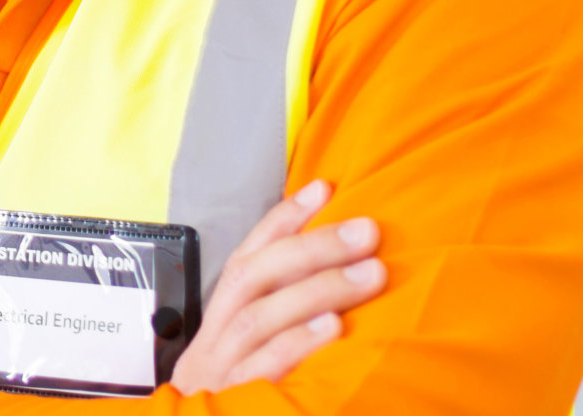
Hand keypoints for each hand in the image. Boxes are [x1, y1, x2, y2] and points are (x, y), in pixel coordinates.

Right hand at [169, 180, 386, 394]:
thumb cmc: (232, 408)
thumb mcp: (246, 365)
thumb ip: (276, 326)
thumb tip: (333, 289)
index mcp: (216, 326)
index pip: (246, 258)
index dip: (282, 220)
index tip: (324, 189)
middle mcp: (212, 343)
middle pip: (254, 279)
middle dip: (311, 247)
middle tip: (367, 232)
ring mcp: (219, 374)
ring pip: (260, 317)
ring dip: (317, 288)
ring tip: (371, 273)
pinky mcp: (233, 403)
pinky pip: (261, 369)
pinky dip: (297, 345)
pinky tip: (334, 328)